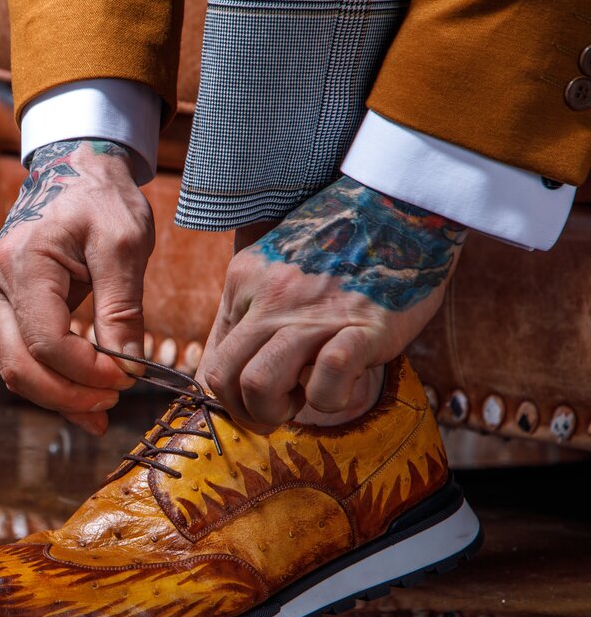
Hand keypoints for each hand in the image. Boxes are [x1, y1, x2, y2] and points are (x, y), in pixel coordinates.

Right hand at [0, 139, 154, 434]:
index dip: (87, 371)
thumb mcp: (125, 243)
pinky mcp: (5, 305)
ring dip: (56, 398)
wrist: (73, 170)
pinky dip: (51, 382)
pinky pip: (21, 355)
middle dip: (67, 396)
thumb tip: (126, 367)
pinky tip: (83, 397)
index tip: (127, 376)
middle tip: (113, 404)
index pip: (47, 341)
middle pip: (19, 365)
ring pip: (14, 368)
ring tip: (101, 411)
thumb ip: (123, 307)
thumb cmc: (101, 199)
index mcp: (25, 261)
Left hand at [198, 176, 466, 432]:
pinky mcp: (360, 328)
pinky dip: (331, 399)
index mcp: (245, 280)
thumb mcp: (281, 263)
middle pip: (223, 379)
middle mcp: (269, 298)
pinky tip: (346, 385)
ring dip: (278, 411)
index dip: (230, 396)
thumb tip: (241, 368)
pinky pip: (324, 381)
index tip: (256, 401)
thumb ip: (257, 304)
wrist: (405, 204)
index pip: (211, 360)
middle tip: (281, 408)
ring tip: (307, 397)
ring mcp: (312, 313)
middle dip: (246, 411)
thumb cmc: (347, 242)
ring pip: (257, 385)